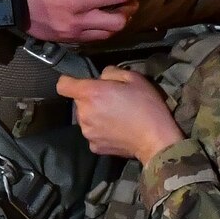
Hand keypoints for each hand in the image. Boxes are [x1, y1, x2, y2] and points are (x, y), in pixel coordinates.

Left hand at [57, 68, 185, 164]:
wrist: (156, 140)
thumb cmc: (147, 106)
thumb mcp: (134, 78)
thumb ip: (112, 72)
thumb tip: (102, 77)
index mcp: (91, 94)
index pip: (63, 85)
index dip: (70, 82)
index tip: (80, 84)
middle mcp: (84, 113)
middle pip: (78, 102)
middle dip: (91, 100)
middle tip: (112, 101)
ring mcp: (87, 132)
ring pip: (85, 118)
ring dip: (95, 116)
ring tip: (116, 118)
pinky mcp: (94, 146)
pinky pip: (93, 133)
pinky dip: (101, 131)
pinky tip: (117, 131)